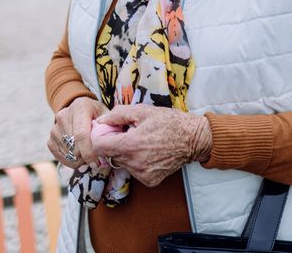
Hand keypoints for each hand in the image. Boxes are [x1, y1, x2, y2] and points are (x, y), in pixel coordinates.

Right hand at [47, 96, 107, 167]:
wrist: (79, 109)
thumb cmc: (95, 113)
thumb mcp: (105, 114)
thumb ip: (108, 125)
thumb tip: (107, 141)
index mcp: (80, 107)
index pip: (81, 134)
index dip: (88, 152)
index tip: (96, 163)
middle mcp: (64, 116)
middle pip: (73, 145)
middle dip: (85, 157)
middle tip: (95, 161)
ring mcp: (55, 128)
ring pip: (67, 152)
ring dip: (78, 160)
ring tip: (88, 157)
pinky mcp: (50, 139)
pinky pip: (59, 156)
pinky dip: (70, 161)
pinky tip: (79, 159)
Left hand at [90, 104, 211, 186]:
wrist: (193, 138)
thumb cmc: (169, 122)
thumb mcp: (143, 110)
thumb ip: (117, 114)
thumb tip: (100, 121)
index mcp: (130, 145)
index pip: (98, 147)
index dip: (100, 137)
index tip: (108, 132)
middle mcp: (134, 163)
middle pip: (110, 155)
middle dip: (115, 144)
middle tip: (130, 134)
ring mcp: (142, 174)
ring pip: (122, 163)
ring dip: (127, 154)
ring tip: (142, 142)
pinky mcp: (149, 180)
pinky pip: (134, 171)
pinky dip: (137, 162)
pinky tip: (149, 153)